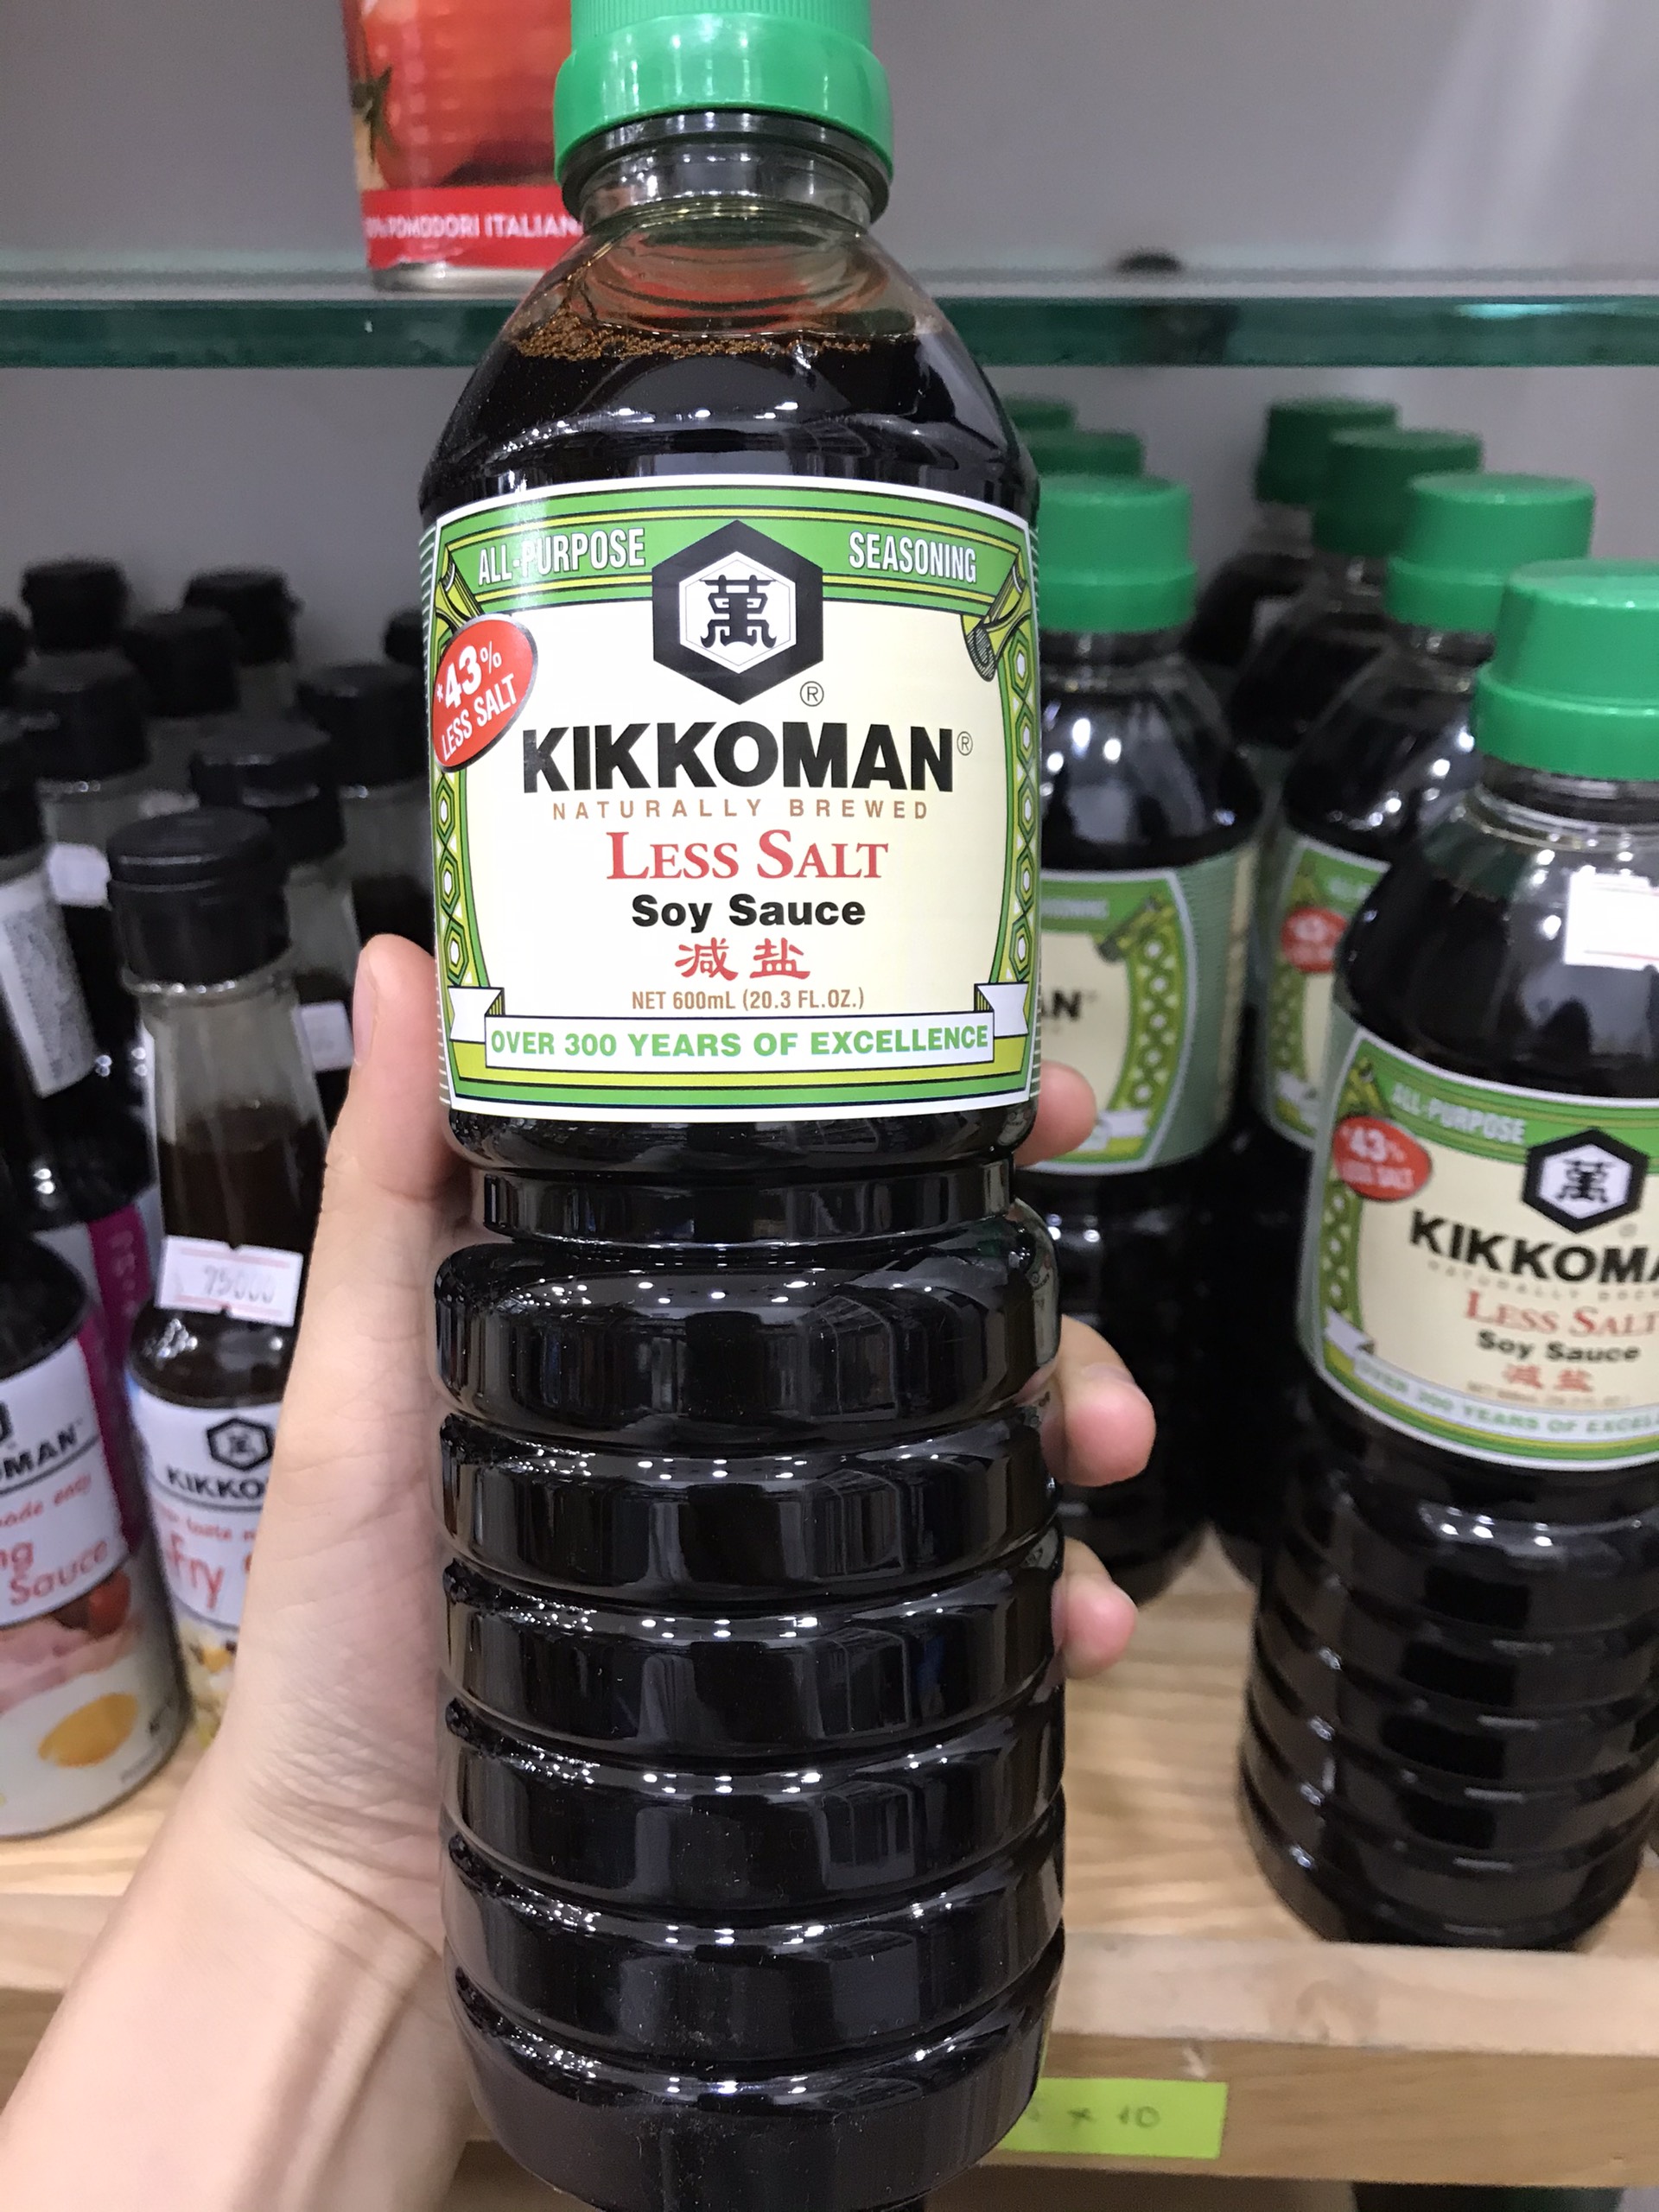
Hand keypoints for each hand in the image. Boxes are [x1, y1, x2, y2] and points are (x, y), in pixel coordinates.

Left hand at [212, 938, 1153, 1956]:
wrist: (368, 1895)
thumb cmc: (347, 1619)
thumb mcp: (364, 1374)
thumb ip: (392, 1182)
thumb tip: (402, 949)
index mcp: (649, 1313)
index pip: (811, 1188)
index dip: (938, 1128)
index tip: (1039, 1098)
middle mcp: (734, 1404)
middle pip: (924, 1316)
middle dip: (1039, 1309)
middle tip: (1091, 1352)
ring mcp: (786, 1535)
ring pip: (973, 1446)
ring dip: (1068, 1438)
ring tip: (1103, 1468)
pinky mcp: (820, 1665)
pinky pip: (964, 1611)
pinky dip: (1046, 1604)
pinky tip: (1080, 1629)